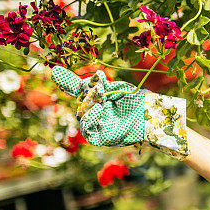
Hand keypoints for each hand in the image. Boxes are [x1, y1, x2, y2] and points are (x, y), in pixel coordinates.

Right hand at [51, 66, 189, 159]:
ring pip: (82, 113)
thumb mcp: (117, 89)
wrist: (154, 119)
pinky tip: (98, 109)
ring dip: (89, 103)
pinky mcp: (100, 137)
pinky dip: (90, 118)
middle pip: (80, 100)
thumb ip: (97, 84)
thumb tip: (75, 75)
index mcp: (98, 100)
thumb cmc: (139, 103)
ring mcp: (97, 125)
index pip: (79, 90)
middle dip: (88, 92)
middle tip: (99, 86)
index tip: (56, 72)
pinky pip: (88, 128)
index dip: (68, 82)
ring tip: (101, 97)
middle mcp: (95, 112)